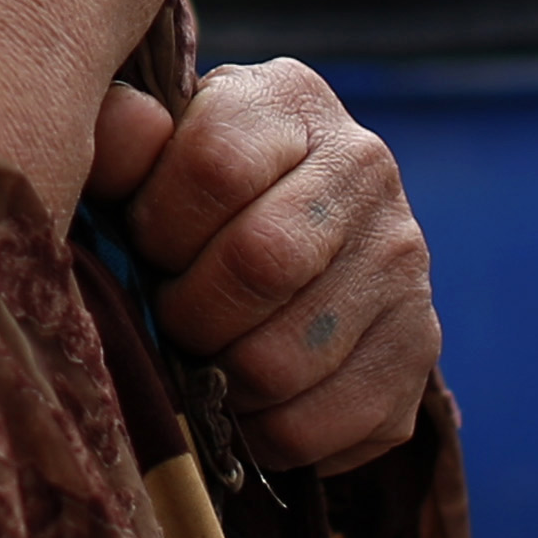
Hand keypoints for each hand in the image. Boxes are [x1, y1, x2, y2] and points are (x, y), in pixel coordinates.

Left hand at [92, 59, 438, 471]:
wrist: (293, 248)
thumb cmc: (189, 199)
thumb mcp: (148, 154)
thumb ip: (121, 140)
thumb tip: (128, 127)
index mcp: (290, 103)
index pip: (216, 164)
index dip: (158, 224)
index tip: (147, 243)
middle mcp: (364, 168)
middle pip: (260, 264)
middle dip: (188, 311)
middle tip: (172, 317)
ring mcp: (402, 260)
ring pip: (284, 359)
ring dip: (221, 380)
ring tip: (207, 360)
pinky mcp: (417, 348)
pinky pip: (320, 426)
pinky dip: (263, 434)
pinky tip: (251, 403)